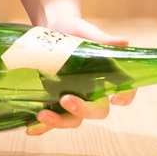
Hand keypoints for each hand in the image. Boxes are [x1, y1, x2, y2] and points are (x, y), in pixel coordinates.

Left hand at [25, 16, 136, 136]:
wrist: (50, 27)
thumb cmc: (74, 29)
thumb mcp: (85, 30)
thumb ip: (101, 38)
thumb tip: (123, 42)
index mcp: (106, 74)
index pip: (124, 90)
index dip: (125, 97)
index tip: (115, 98)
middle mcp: (92, 91)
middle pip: (97, 110)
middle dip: (83, 110)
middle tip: (66, 99)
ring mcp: (73, 98)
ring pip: (74, 119)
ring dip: (60, 121)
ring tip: (42, 114)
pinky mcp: (55, 101)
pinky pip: (52, 119)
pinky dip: (42, 127)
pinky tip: (31, 128)